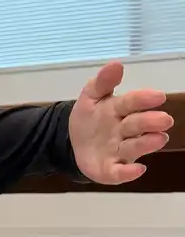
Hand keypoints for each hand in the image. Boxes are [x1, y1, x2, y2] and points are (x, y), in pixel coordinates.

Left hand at [68, 62, 173, 184]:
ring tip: (159, 138)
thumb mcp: (90, 97)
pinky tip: (137, 169)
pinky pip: (119, 172)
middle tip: (165, 120)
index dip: (143, 99)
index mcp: (119, 110)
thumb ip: (102, 82)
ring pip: (134, 147)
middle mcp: (123, 131)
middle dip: (150, 122)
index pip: (132, 103)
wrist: (72, 142)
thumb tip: (116, 64)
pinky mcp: (110, 170)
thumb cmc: (89, 118)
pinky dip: (128, 172)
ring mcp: (118, 150)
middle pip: (137, 125)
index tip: (157, 96)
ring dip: (146, 144)